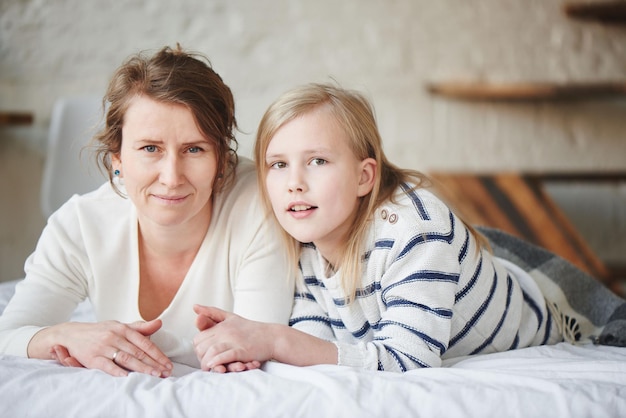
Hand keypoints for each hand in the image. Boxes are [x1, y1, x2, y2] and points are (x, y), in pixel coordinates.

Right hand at [31, 320, 172, 376]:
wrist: (71, 334)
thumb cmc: (100, 331)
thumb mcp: (119, 326)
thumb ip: (139, 328)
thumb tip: (159, 323)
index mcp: (123, 329)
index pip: (145, 343)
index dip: (157, 354)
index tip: (167, 363)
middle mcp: (114, 336)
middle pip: (138, 352)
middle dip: (154, 363)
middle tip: (166, 372)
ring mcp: (103, 347)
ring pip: (126, 358)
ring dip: (142, 368)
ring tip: (154, 375)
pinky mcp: (92, 357)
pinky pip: (107, 365)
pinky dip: (118, 371)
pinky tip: (129, 377)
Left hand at [193, 305, 273, 372]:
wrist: (272, 337)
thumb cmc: (250, 329)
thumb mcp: (230, 317)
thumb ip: (212, 313)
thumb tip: (194, 306)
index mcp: (221, 325)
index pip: (198, 338)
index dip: (198, 349)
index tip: (204, 355)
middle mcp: (226, 332)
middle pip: (202, 346)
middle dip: (201, 358)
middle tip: (206, 363)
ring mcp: (234, 341)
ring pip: (211, 352)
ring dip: (206, 363)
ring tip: (208, 368)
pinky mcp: (242, 350)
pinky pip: (225, 356)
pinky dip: (217, 362)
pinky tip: (215, 366)